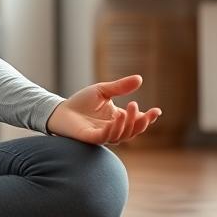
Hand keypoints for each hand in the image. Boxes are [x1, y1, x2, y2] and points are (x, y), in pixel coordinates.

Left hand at [45, 75, 161, 144]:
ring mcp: (104, 135)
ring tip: (128, 109)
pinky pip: (106, 137)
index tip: (157, 111)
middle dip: (140, 122)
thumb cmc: (81, 102)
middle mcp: (114, 130)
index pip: (137, 122)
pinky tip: (117, 118)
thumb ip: (120, 87)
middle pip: (133, 131)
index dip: (148, 118)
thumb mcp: (103, 91)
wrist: (60, 110)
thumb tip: (140, 78)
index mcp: (118, 120)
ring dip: (127, 124)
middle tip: (137, 106)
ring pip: (122, 135)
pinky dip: (114, 129)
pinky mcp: (92, 138)